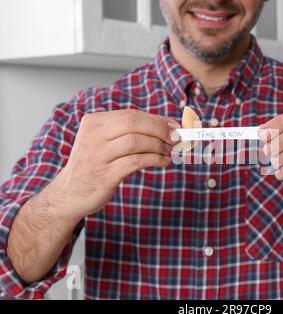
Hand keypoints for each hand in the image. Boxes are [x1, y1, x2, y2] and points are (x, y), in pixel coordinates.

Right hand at [53, 109, 178, 220]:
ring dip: (158, 145)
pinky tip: (163, 162)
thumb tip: (166, 125)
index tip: (174, 125)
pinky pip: (135, 161)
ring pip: (135, 141)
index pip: (131, 114)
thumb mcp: (103, 142)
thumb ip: (127, 132)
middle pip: (134, 123)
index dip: (156, 119)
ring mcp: (97, 155)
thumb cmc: (93, 165)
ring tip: (168, 151)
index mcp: (93, 122)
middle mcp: (93, 135)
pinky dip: (154, 159)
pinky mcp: (104, 174)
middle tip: (176, 137)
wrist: (69, 194)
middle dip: (160, 129)